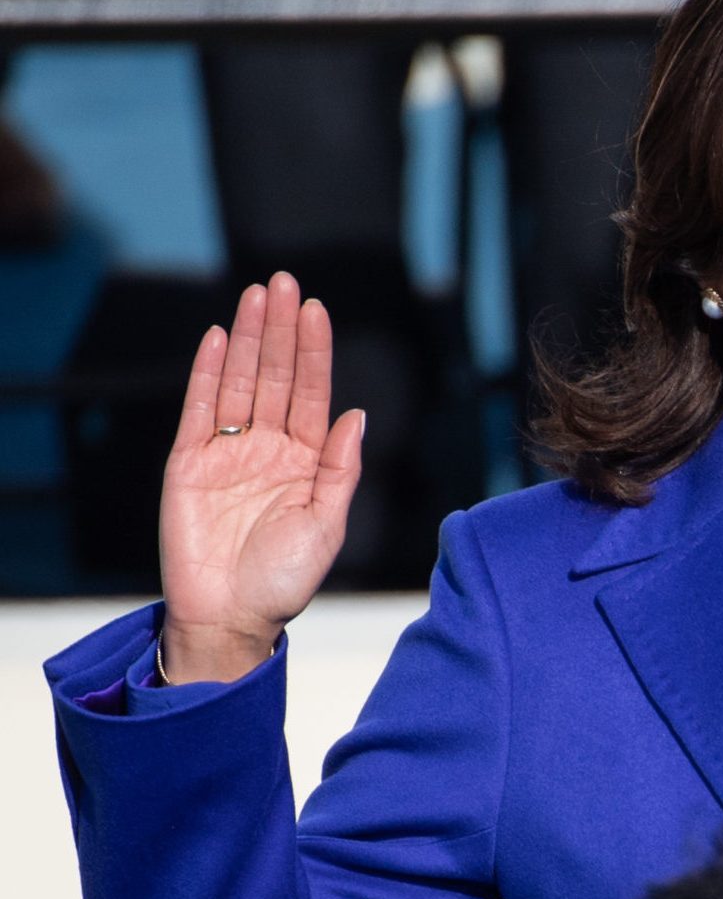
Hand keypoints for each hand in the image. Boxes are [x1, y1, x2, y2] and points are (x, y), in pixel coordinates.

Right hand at [159, 274, 364, 682]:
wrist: (230, 616)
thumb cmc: (285, 579)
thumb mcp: (326, 524)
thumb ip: (340, 469)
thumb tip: (357, 415)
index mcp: (306, 460)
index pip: (312, 393)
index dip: (314, 351)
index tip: (316, 310)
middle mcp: (268, 449)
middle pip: (275, 377)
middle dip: (280, 330)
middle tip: (283, 282)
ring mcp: (227, 453)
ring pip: (239, 383)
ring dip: (248, 339)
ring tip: (255, 295)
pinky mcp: (188, 463)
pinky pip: (199, 410)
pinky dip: (208, 373)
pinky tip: (219, 338)